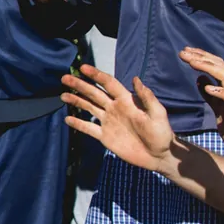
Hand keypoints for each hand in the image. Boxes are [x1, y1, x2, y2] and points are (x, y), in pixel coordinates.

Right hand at [62, 64, 177, 172]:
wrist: (159, 155)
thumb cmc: (161, 133)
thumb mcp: (158, 113)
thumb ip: (147, 97)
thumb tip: (135, 78)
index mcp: (126, 100)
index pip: (108, 84)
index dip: (96, 75)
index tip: (83, 68)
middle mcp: (114, 108)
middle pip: (94, 93)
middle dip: (79, 85)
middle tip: (65, 78)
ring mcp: (108, 122)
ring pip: (89, 107)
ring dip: (76, 100)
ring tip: (63, 95)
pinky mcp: (105, 136)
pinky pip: (88, 128)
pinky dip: (78, 123)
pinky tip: (67, 119)